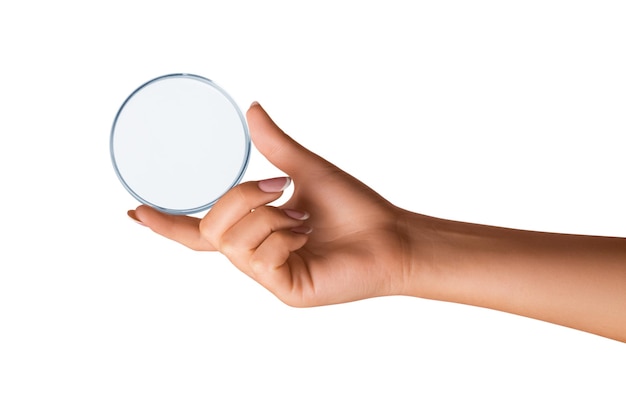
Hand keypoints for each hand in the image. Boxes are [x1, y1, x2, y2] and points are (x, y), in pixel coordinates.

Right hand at [129, 103, 415, 306]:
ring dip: (268, 216)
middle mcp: (255, 257)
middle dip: (239, 199)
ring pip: (232, 241)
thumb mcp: (307, 169)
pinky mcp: (285, 289)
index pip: (201, 232)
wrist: (392, 236)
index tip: (133, 211)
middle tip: (281, 190)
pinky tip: (307, 236)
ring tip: (302, 218)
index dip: (167, 224)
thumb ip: (274, 146)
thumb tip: (251, 109)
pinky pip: (259, 257)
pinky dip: (283, 235)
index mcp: (257, 233)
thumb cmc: (355, 208)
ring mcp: (268, 276)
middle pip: (210, 230)